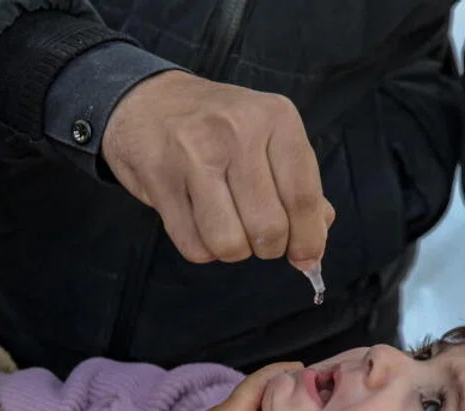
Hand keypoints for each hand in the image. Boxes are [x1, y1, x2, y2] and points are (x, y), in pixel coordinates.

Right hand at [103, 70, 334, 269]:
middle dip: (270, 248)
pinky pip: (193, 246)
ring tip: (231, 229)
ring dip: (235, 251)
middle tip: (261, 237)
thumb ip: (299, 186)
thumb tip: (314, 242)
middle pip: (268, 228)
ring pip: (229, 243)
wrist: (149, 100)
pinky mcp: (158, 178)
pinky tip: (202, 225)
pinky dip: (203, 250)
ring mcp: (193, 154)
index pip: (303, 196)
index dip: (308, 239)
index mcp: (276, 118)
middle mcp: (237, 131)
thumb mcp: (270, 137)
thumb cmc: (220, 126)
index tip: (305, 257)